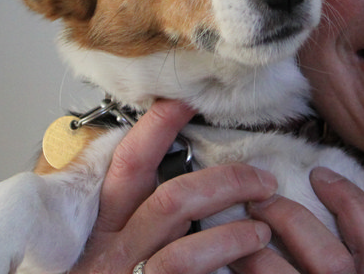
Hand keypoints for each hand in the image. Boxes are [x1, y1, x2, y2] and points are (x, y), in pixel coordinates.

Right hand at [69, 99, 277, 273]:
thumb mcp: (106, 258)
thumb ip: (127, 224)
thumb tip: (167, 178)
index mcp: (98, 236)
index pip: (123, 170)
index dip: (152, 133)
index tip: (180, 104)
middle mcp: (109, 255)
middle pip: (167, 196)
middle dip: (223, 178)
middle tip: (262, 174)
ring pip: (184, 233)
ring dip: (233, 216)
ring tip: (265, 215)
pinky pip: (188, 267)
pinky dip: (228, 249)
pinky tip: (254, 244)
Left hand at [231, 167, 363, 273]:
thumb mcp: (363, 270)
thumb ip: (356, 248)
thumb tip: (324, 190)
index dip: (349, 202)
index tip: (318, 174)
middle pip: (331, 260)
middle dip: (291, 221)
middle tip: (262, 198)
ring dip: (257, 253)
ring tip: (240, 232)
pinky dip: (247, 272)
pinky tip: (233, 261)